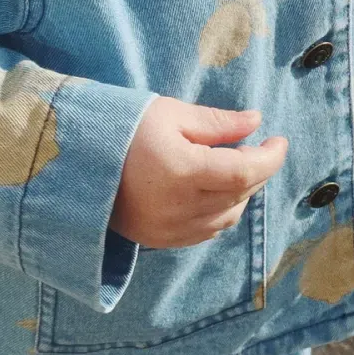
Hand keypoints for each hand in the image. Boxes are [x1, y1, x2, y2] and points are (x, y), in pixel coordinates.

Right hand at [111, 98, 287, 247]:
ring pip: (227, 217)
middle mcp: (180, 207)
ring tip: (229, 168)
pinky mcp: (159, 240)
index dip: (271, 158)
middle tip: (250, 147)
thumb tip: (256, 121)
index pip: (247, 171)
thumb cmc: (121, 129)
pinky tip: (212, 192)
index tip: (279, 141)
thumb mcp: (170, 114)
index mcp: (184, 171)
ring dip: (239, 194)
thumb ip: (217, 122)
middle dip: (255, 170)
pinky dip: (219, 213)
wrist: (74, 162)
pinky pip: (206, 232)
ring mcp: (169, 229)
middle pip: (241, 194)